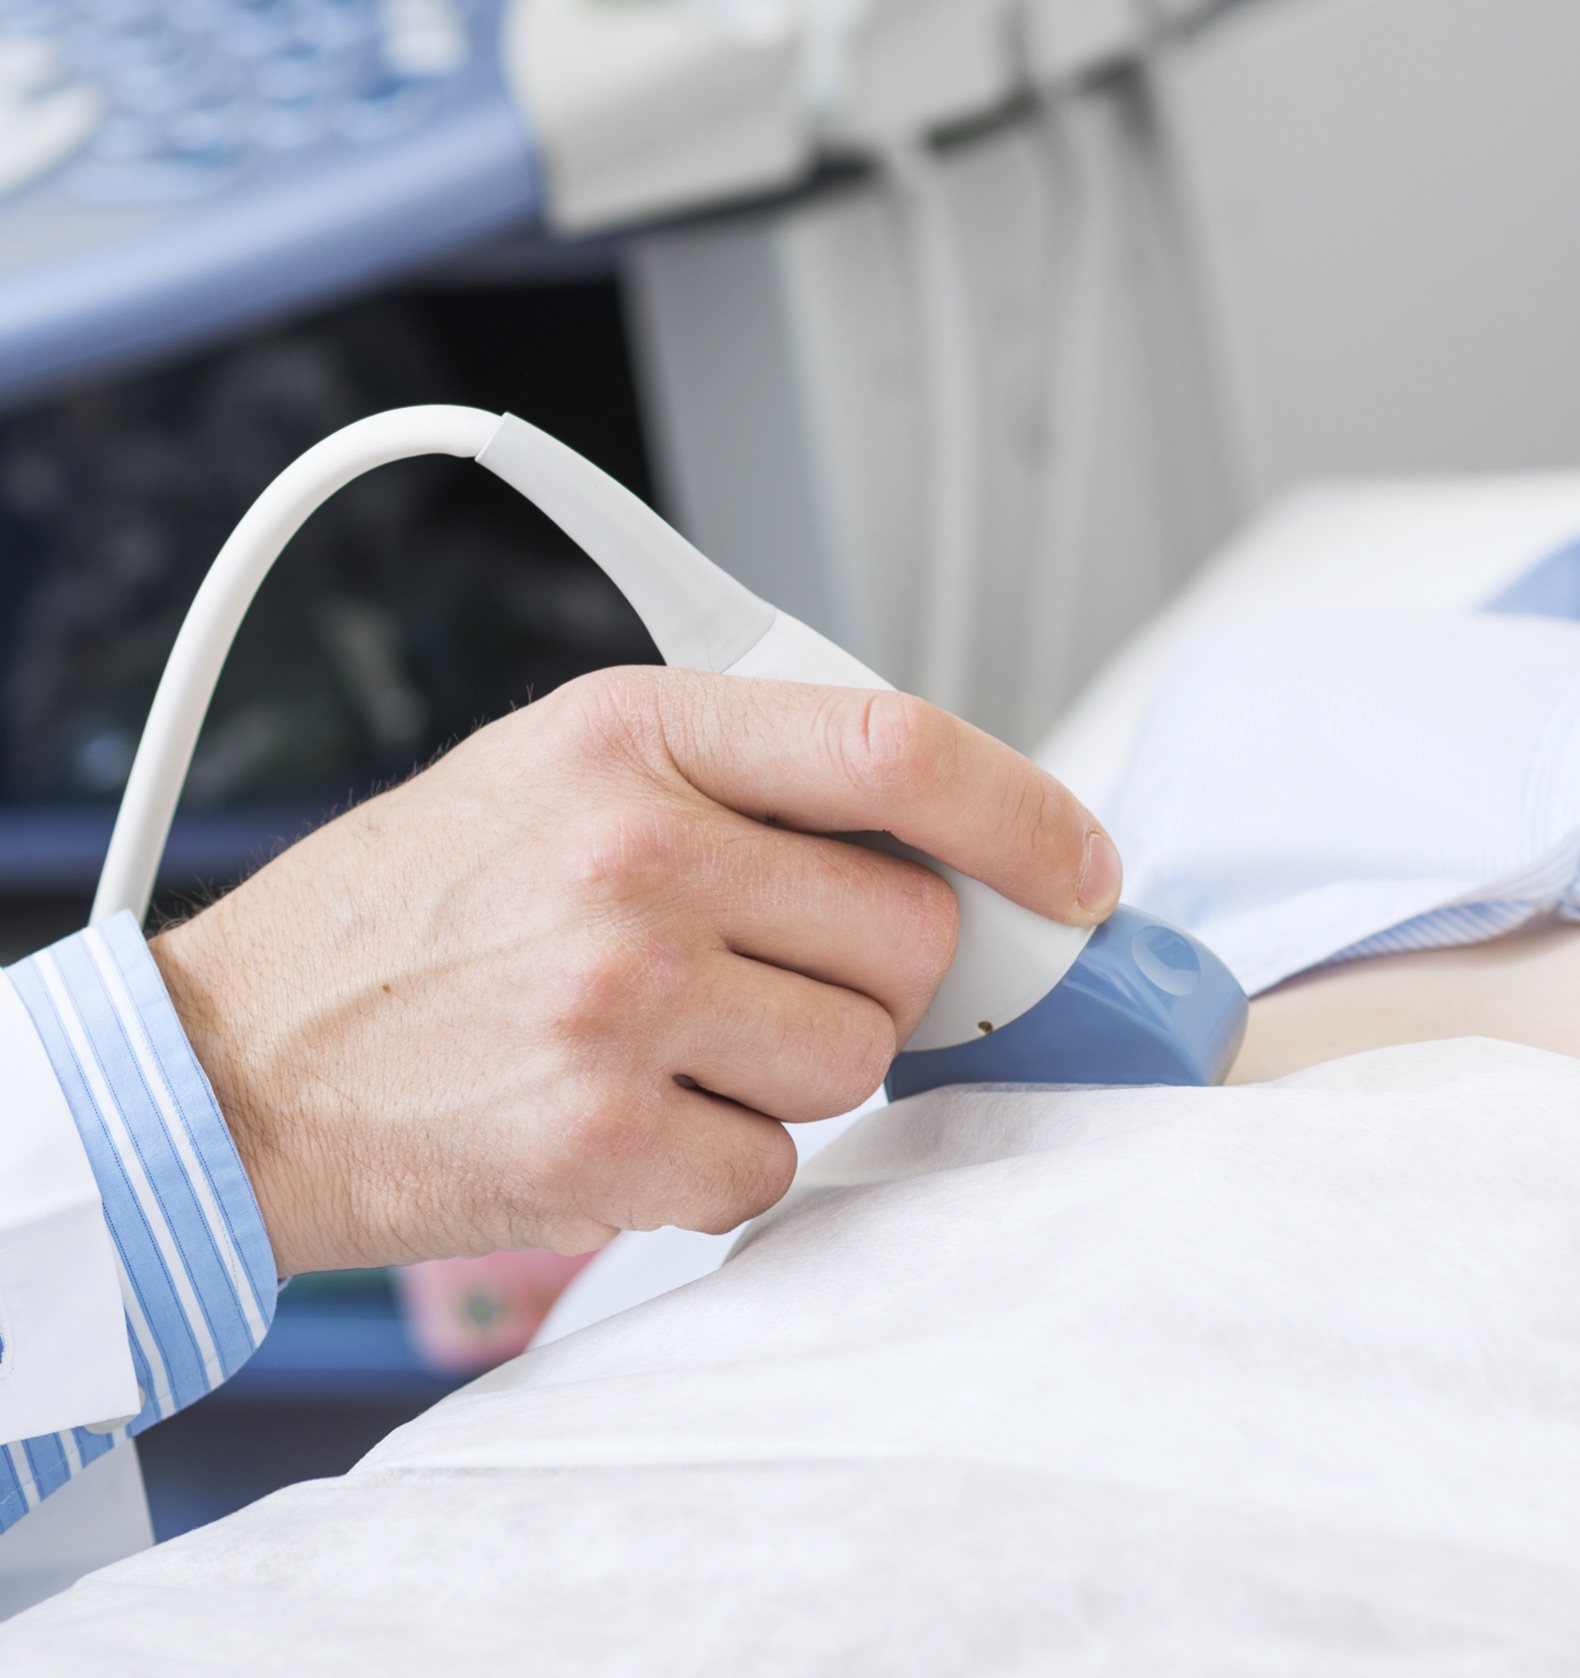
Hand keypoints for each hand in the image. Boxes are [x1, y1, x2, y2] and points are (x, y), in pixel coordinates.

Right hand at [151, 668, 1120, 1273]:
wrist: (236, 1061)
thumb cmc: (404, 912)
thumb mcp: (555, 770)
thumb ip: (741, 779)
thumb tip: (932, 839)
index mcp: (633, 732)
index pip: (896, 746)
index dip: (1024, 811)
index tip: (1078, 869)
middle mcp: (635, 851)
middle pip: (910, 933)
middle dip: (876, 974)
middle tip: (773, 981)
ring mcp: (618, 998)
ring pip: (857, 1060)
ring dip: (795, 1071)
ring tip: (669, 1045)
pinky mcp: (600, 1138)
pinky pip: (775, 1165)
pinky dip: (724, 1157)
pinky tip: (628, 1119)